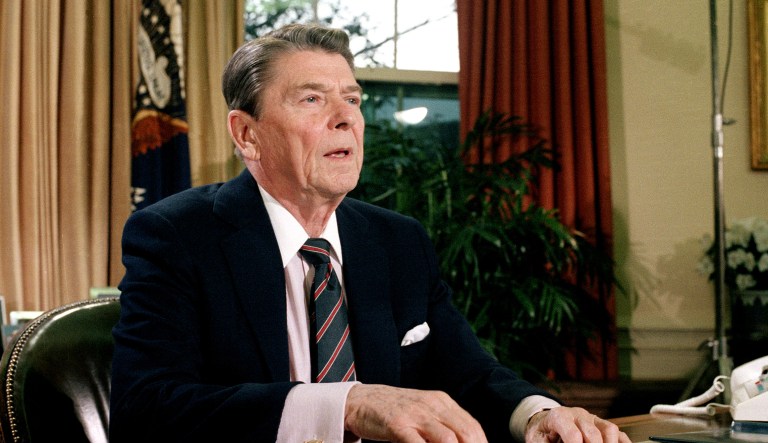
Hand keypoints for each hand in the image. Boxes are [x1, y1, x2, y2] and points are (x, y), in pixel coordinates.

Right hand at [344, 384, 487, 442]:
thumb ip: (443, 426)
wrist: (361, 400)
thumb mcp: (424, 412)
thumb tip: (465, 441)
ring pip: (447, 439)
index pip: (472, 427)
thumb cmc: (395, 411)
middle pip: (465, 434)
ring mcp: (415, 414)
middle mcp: (432, 406)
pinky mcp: (397, 424)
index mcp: (442, 402)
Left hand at [525, 407, 630, 442]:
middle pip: (593, 432)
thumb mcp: (537, 438)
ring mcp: (592, 419)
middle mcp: (578, 415)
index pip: (573, 434)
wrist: (545, 421)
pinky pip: (618, 432)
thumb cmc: (542, 432)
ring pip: (609, 429)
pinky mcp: (602, 425)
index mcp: (559, 416)